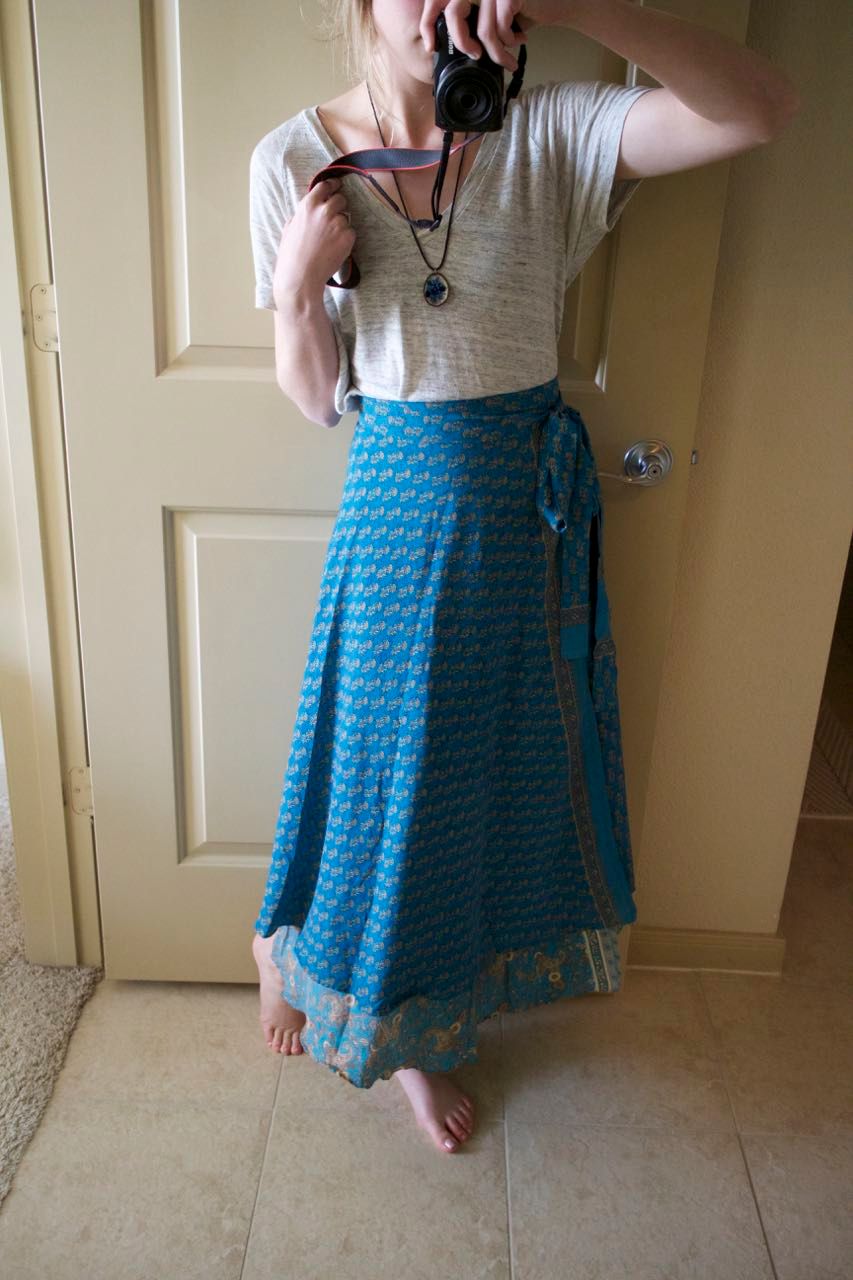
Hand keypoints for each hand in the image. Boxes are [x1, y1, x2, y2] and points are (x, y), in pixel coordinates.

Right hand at [272, 177, 355, 303]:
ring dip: (341, 226)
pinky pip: (351, 233)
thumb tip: (306, 210)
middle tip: (333, 220)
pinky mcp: (347, 237)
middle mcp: (324, 211)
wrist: (300, 277)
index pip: (325, 186)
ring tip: (329, 242)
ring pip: (346, 218)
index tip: (337, 186)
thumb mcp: (289, 228)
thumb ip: (300, 215)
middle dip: (339, 207)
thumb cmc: (291, 256)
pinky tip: (335, 249)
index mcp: (308, 205)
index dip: (332, 185)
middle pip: (340, 199)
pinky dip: (346, 240)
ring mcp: (337, 223)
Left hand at [419, 0, 562, 69]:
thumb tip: (447, 46)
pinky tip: (520, 40)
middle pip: (454, 14)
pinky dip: (510, 41)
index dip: (428, 22)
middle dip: (463, 42)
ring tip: (508, 61)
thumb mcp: (490, 14)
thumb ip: (471, 22)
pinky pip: (500, 29)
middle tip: (474, 55)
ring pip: (483, 30)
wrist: (557, 1)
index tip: (431, 46)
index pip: (436, 0)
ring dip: (497, 53)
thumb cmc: (522, 10)